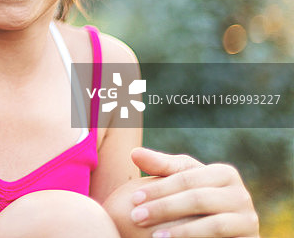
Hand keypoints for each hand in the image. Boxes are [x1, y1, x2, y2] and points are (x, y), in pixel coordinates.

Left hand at [128, 147, 258, 237]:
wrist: (227, 230)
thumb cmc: (197, 196)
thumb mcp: (182, 179)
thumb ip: (161, 165)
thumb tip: (134, 152)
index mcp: (225, 174)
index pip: (186, 178)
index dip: (158, 188)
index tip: (133, 199)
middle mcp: (241, 195)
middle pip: (198, 199)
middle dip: (164, 208)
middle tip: (136, 217)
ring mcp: (248, 220)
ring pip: (214, 225)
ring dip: (182, 232)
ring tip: (154, 237)